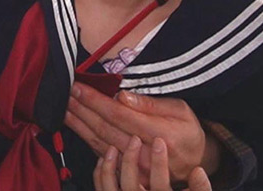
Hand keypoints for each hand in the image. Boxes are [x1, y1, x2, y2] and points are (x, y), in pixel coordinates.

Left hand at [64, 82, 219, 183]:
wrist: (197, 161)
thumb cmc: (187, 130)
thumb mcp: (179, 109)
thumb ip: (149, 104)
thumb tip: (121, 96)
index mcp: (161, 133)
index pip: (119, 115)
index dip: (96, 101)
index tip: (79, 88)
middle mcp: (147, 153)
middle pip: (106, 129)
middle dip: (82, 110)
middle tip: (66, 94)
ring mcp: (138, 168)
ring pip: (100, 144)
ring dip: (79, 124)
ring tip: (65, 108)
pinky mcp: (131, 175)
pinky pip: (104, 157)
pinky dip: (87, 140)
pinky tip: (77, 127)